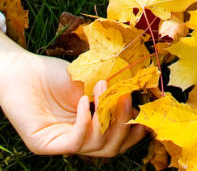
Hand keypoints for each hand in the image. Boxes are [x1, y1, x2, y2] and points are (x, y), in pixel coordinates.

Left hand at [0, 37, 145, 156]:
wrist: (23, 71)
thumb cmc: (56, 74)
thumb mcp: (93, 80)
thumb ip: (114, 89)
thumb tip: (145, 88)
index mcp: (91, 127)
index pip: (118, 139)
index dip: (136, 131)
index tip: (149, 115)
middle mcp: (78, 139)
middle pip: (112, 148)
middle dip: (125, 122)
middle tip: (126, 95)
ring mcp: (62, 144)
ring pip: (97, 146)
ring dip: (106, 115)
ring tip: (102, 87)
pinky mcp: (46, 145)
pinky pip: (75, 143)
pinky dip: (85, 121)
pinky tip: (84, 101)